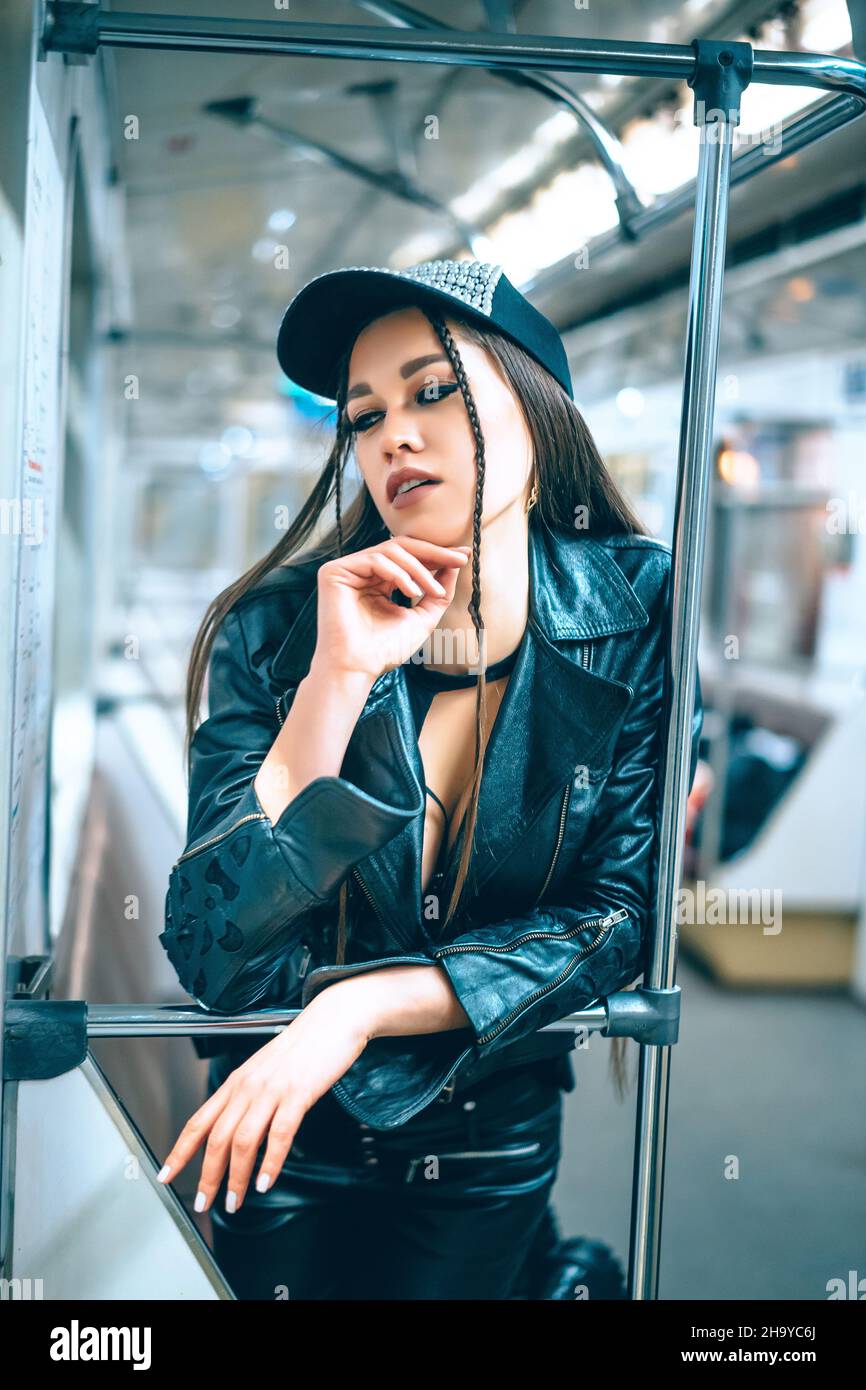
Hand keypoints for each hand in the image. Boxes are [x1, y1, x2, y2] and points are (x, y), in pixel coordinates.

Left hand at [156, 988, 370, 1212]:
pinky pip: (279, 1134)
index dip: (179, 1151)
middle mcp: (248, 1087)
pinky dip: (270, 1163)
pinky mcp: (297, 1093)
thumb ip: (249, 1098)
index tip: (166, 1175)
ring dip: (236, 1178)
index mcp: (236, 1082)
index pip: (198, 1121)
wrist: (332, 1020)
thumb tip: (236, 1133)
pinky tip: (265, 1182)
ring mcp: (272, 1090)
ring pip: (243, 1141)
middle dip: (207, 1177)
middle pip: (217, 1138)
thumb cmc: (302, 1047)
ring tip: (234, 1202)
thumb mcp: (265, 1071)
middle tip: (204, 1204)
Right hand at [314, 534, 470, 681]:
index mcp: (378, 581)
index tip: (463, 557)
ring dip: (420, 569)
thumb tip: (456, 563)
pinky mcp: (335, 572)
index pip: (409, 558)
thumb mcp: (422, 618)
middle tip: (458, 560)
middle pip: (401, 547)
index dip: (437, 555)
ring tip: (435, 592)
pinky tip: (413, 592)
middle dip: (434, 553)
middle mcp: (362, 572)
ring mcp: (347, 570)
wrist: (358, 668)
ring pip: (392, 551)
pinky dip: (400, 574)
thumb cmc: (385, 650)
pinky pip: (376, 560)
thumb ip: (438, 591)